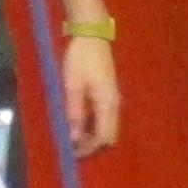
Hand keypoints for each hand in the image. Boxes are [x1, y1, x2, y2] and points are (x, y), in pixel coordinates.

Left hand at [59, 34, 121, 158]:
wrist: (92, 35)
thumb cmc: (80, 59)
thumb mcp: (73, 86)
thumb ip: (75, 112)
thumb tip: (74, 138)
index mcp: (107, 104)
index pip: (103, 137)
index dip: (88, 148)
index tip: (72, 153)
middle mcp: (114, 105)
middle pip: (109, 136)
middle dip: (93, 145)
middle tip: (73, 147)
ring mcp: (113, 99)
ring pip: (107, 127)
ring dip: (92, 135)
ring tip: (73, 136)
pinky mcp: (109, 94)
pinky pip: (104, 118)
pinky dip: (93, 125)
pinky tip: (79, 122)